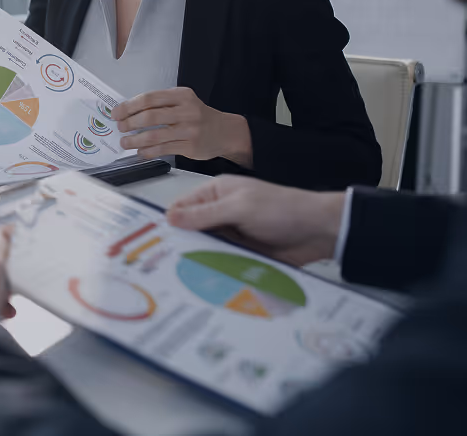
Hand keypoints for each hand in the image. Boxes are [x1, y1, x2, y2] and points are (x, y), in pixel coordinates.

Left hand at [113, 87, 252, 166]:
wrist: (225, 132)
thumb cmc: (198, 116)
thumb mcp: (183, 101)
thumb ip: (161, 104)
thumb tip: (129, 112)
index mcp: (181, 95)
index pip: (149, 99)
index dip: (129, 106)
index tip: (116, 113)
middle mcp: (186, 111)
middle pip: (150, 117)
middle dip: (130, 123)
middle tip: (120, 127)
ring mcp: (189, 130)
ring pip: (154, 136)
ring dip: (135, 140)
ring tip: (125, 142)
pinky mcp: (190, 146)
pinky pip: (162, 149)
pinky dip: (147, 151)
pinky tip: (140, 151)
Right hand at [167, 175, 345, 265]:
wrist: (319, 231)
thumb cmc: (282, 209)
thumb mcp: (240, 208)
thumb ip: (205, 214)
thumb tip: (170, 217)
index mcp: (216, 194)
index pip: (182, 207)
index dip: (169, 223)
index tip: (156, 242)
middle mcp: (220, 213)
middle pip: (191, 230)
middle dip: (181, 244)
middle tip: (164, 265)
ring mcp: (231, 234)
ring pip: (205, 248)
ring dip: (199, 259)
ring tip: (180, 277)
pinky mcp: (241, 253)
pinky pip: (221, 262)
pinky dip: (215, 270)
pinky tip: (203, 282)